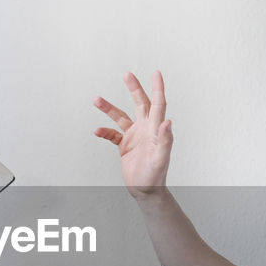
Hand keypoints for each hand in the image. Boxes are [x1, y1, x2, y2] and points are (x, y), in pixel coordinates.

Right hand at [93, 71, 172, 197]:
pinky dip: (104, 131)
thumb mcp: (161, 158)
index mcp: (155, 129)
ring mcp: (135, 137)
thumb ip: (165, 140)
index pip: (158, 104)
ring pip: (121, 117)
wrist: (145, 191)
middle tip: (127, 74)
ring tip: (96, 100)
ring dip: (109, 108)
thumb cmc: (155, 177)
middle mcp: (146, 129)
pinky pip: (112, 135)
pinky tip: (97, 131)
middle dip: (134, 88)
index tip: (156, 73)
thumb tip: (168, 121)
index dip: (157, 88)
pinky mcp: (125, 146)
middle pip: (140, 103)